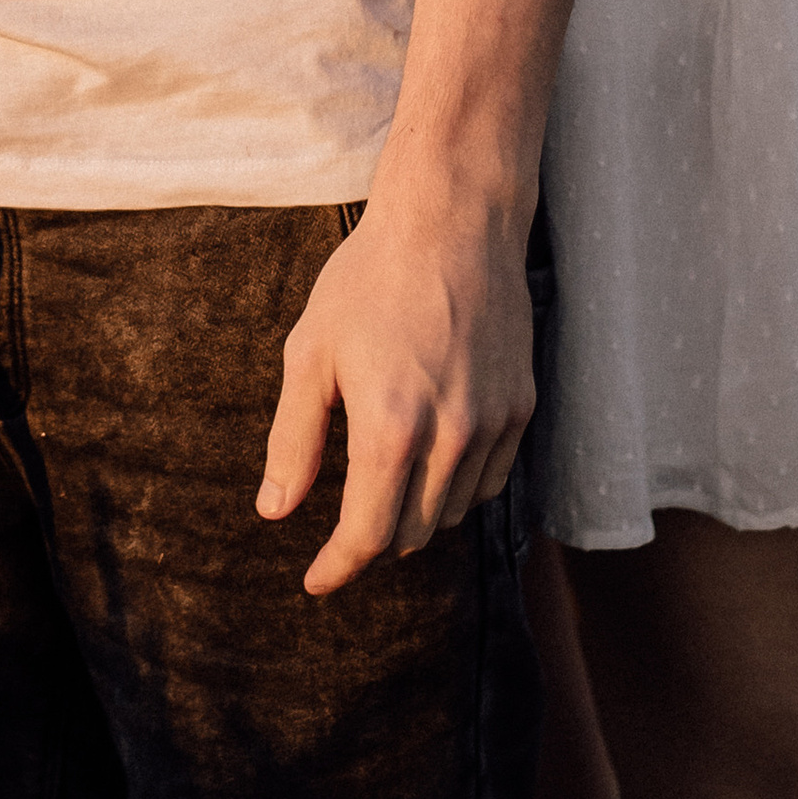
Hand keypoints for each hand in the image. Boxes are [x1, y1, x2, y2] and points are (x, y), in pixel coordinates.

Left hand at [256, 172, 535, 596]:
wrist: (453, 218)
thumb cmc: (370, 278)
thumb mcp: (311, 352)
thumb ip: (294, 440)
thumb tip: (275, 511)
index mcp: (392, 427)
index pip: (368, 535)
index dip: (337, 566)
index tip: (315, 580)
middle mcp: (452, 436)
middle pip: (412, 533)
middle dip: (373, 540)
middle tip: (343, 525)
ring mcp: (494, 422)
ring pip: (453, 512)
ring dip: (415, 514)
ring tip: (386, 484)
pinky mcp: (522, 405)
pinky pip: (491, 480)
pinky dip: (459, 489)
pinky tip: (432, 461)